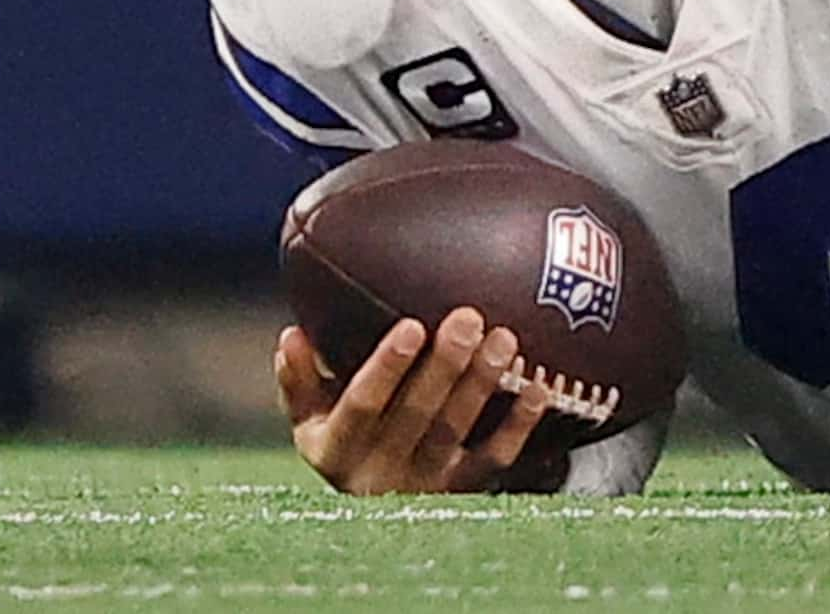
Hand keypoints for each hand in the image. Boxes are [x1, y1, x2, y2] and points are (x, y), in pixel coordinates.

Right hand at [274, 307, 552, 494]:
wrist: (376, 512)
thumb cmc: (344, 435)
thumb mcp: (311, 418)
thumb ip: (299, 379)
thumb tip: (291, 335)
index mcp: (335, 447)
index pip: (361, 404)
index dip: (386, 367)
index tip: (412, 325)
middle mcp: (377, 472)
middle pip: (416, 414)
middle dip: (445, 364)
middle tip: (469, 317)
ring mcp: (423, 483)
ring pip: (455, 432)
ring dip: (481, 384)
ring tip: (504, 338)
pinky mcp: (462, 490)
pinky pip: (493, 459)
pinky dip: (518, 424)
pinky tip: (538, 387)